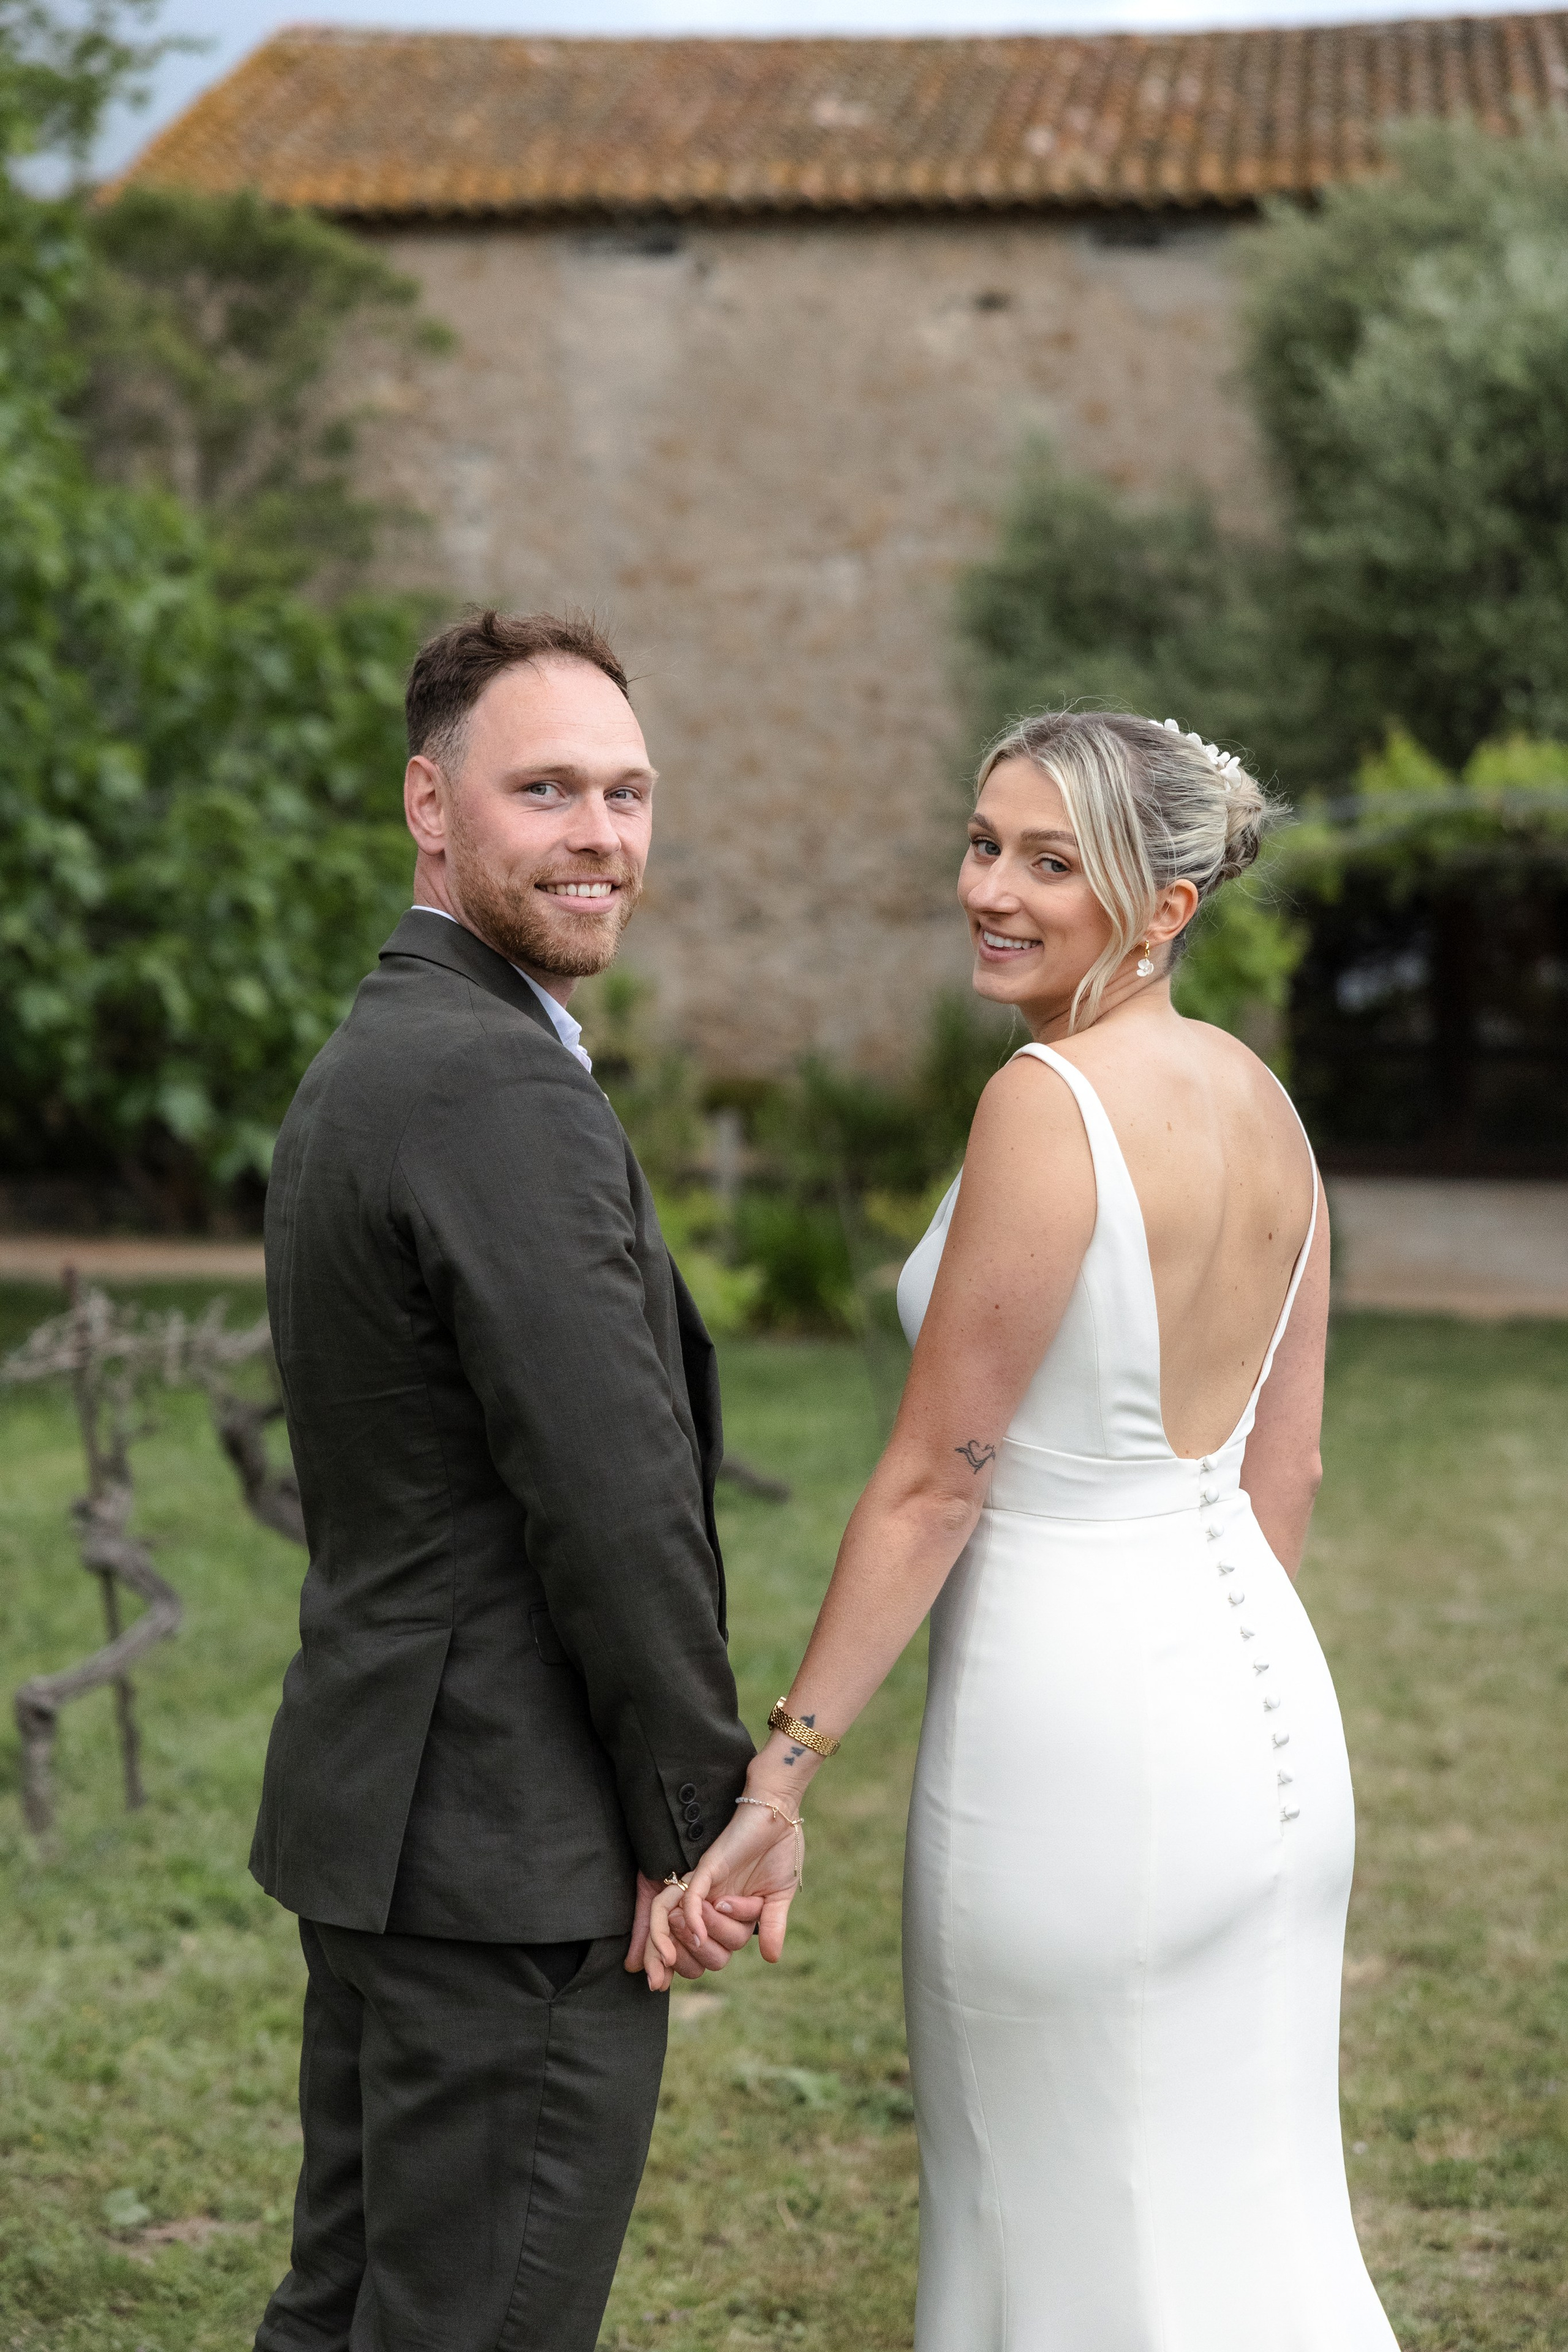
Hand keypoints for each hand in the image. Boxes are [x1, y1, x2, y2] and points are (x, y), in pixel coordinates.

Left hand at [643, 1793, 802, 1987]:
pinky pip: (690, 1895)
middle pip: (694, 1944)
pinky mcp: (708, 1867)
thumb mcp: (778, 1897)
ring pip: (680, 1922)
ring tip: (698, 1937)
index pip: (702, 1950)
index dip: (692, 1965)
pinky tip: (698, 1931)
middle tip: (709, 1942)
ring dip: (688, 1939)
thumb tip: (771, 1957)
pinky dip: (691, 1918)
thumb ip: (772, 1926)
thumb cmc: (778, 1852)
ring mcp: (706, 1884)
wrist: (780, 1815)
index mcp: (723, 1912)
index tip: (694, 1972)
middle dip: (700, 1954)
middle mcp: (708, 1900)